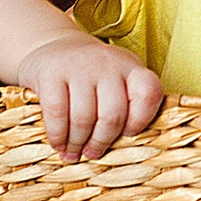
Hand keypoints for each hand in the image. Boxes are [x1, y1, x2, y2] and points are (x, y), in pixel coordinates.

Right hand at [14, 33, 164, 162]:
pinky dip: (58, 135)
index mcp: (130, 67)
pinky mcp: (51, 71)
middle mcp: (108, 62)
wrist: (51, 47)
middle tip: (92, 153)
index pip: (149, 93)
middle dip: (102, 141)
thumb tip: (124, 148)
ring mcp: (79, 65)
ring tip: (72, 153)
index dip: (141, 119)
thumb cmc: (89, 76)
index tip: (127, 134)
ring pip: (84, 118)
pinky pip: (57, 113)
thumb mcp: (115, 81)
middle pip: (113, 115)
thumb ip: (125, 106)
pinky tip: (58, 143)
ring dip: (77, 143)